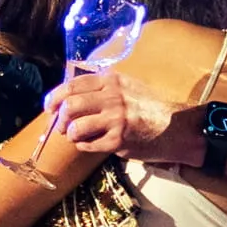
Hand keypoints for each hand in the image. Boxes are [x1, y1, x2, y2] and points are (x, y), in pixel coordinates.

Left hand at [45, 69, 198, 163]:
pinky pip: (88, 145)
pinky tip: (90, 144)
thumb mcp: (127, 86)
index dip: (55, 97)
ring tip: (76, 136)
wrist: (176, 128)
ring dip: (70, 134)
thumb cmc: (150, 107)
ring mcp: (115, 119)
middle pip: (70, 106)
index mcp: (112, 80)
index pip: (72, 85)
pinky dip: (83, 146)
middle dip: (59, 119)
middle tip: (61, 127)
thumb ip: (102, 86)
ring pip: (76, 127)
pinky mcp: (118, 141)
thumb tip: (71, 95)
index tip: (50, 107)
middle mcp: (112, 97)